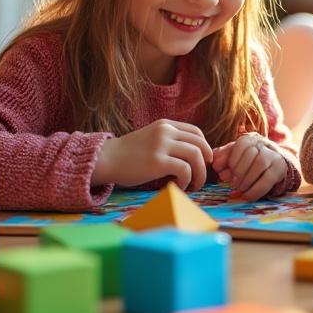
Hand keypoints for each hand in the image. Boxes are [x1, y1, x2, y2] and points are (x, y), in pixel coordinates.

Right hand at [93, 119, 212, 190]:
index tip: (203, 161)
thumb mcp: (151, 138)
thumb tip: (192, 155)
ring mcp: (162, 145)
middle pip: (200, 144)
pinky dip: (187, 180)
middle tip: (202, 176)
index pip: (196, 132)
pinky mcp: (158, 161)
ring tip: (194, 185)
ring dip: (200, 173)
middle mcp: (166, 131)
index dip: (205, 147)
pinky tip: (179, 187)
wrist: (105, 159)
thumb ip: (169, 141)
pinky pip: (185, 169)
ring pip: (196, 156)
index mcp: (165, 125)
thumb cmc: (127, 154)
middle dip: (206, 162)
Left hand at [212, 133, 289, 199]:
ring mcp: (274, 156)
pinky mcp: (280, 170)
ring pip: (260, 163)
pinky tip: (247, 195)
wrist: (271, 165)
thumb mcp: (234, 156)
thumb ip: (223, 158)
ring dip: (247, 179)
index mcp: (250, 139)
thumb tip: (215, 164)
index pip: (242, 144)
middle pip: (251, 153)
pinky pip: (268, 180)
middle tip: (232, 183)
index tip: (224, 172)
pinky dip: (255, 190)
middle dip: (239, 170)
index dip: (232, 159)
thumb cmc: (247, 161)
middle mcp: (264, 145)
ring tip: (239, 188)